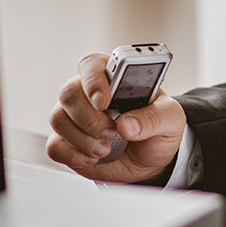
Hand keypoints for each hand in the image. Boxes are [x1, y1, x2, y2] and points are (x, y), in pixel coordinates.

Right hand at [45, 52, 185, 183]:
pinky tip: (94, 157)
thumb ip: (154, 118)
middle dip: (91, 119)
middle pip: (69, 93)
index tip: (104, 102)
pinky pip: (54, 146)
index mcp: (115, 77)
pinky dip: (75, 156)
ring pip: (58, 119)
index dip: (93, 80)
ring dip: (84, 139)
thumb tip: (127, 124)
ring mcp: (75, 117)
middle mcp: (89, 93)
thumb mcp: (171, 119)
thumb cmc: (158, 129)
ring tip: (107, 148)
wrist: (152, 161)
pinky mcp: (66, 141)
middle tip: (113, 132)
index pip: (92, 64)